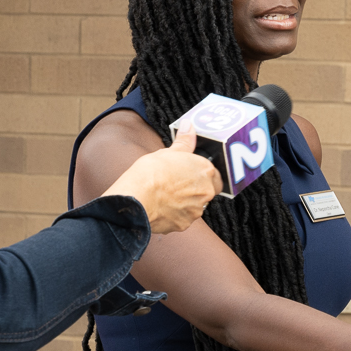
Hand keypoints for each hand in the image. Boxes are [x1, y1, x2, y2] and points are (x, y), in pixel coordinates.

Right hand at [103, 128, 220, 233]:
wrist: (136, 198)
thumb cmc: (151, 173)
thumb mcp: (167, 152)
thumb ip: (184, 142)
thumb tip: (189, 126)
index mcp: (205, 171)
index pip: (213, 174)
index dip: (200, 173)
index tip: (188, 172)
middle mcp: (205, 192)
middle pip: (206, 191)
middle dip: (194, 188)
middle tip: (176, 184)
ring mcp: (195, 210)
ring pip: (194, 206)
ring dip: (184, 202)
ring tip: (165, 195)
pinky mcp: (183, 224)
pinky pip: (182, 218)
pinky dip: (174, 214)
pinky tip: (161, 207)